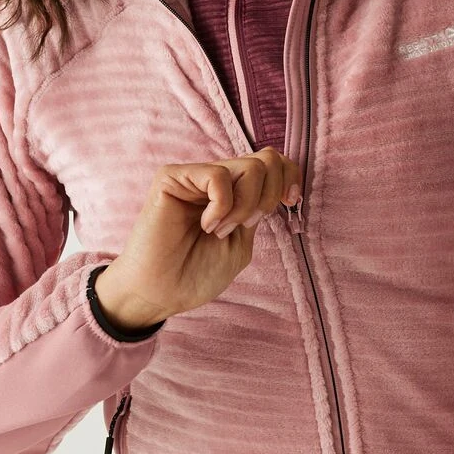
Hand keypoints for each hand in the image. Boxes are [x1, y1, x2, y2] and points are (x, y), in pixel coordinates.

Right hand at [94, 147, 302, 328]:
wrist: (162, 293)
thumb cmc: (196, 274)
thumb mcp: (241, 243)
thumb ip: (257, 210)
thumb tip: (274, 176)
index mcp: (234, 193)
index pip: (273, 162)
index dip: (290, 175)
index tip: (291, 202)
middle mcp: (216, 180)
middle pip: (266, 160)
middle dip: (268, 197)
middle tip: (243, 225)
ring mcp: (194, 177)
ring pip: (249, 166)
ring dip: (245, 206)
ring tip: (220, 231)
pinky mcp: (172, 177)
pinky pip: (218, 176)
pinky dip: (222, 206)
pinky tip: (206, 225)